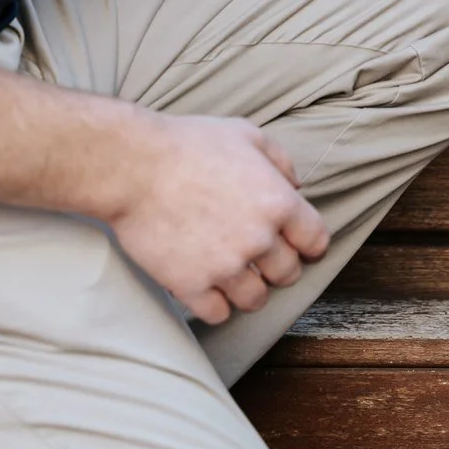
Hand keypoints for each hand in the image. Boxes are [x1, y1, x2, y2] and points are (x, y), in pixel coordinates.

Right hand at [106, 112, 329, 323]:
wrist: (132, 165)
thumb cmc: (188, 144)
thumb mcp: (246, 134)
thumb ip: (280, 160)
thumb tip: (298, 186)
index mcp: (278, 202)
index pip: (316, 241)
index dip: (308, 244)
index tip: (297, 246)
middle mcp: (259, 239)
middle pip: (288, 274)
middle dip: (277, 267)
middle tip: (258, 257)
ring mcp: (225, 266)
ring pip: (256, 300)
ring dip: (249, 289)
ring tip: (233, 275)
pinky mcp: (191, 285)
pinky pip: (219, 314)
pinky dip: (216, 305)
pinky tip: (208, 288)